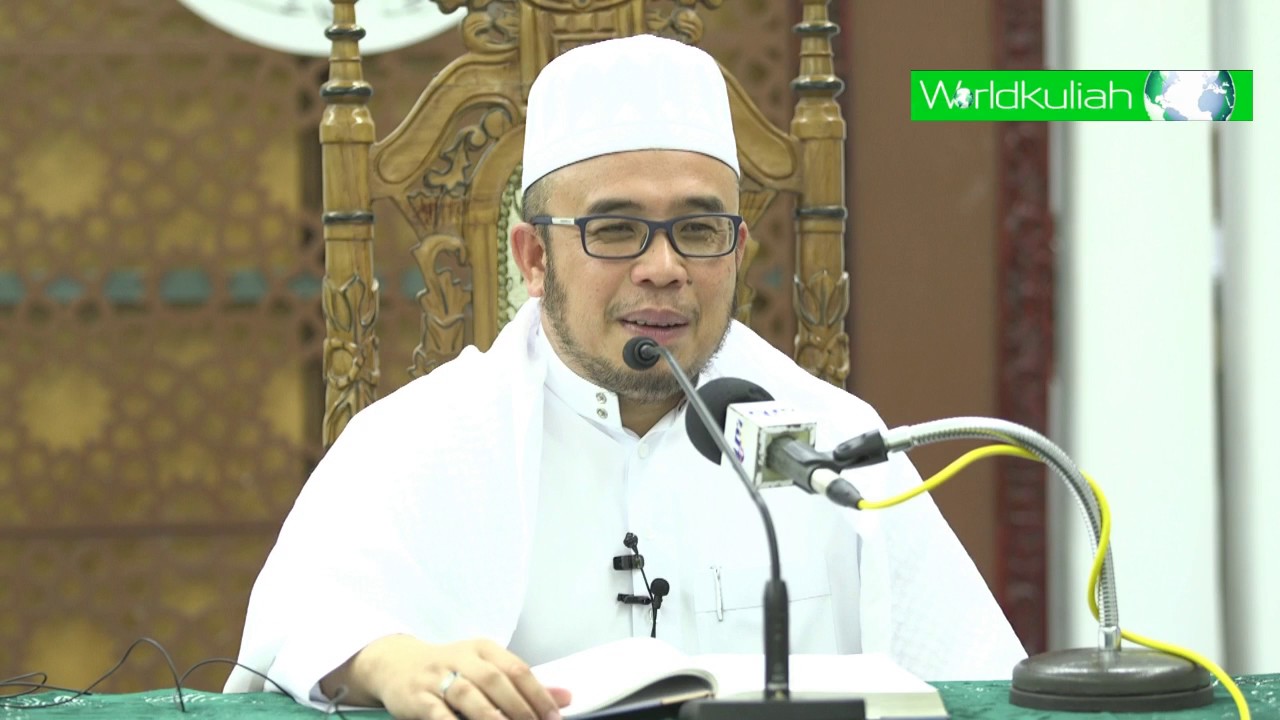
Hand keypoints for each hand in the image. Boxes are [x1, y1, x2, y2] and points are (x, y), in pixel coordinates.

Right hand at [322, 634, 571, 719]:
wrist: (396, 664)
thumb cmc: (449, 669)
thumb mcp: (485, 668)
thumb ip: (523, 685)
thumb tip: (566, 697)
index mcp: (483, 648)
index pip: (517, 669)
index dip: (539, 694)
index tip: (555, 717)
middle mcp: (461, 657)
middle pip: (495, 680)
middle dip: (519, 707)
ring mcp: (437, 676)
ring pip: (468, 695)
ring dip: (491, 716)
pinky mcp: (417, 696)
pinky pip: (438, 713)